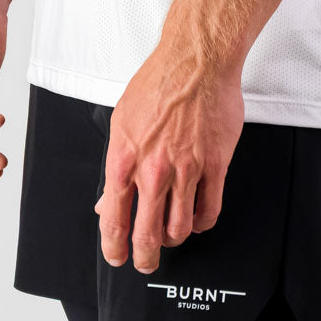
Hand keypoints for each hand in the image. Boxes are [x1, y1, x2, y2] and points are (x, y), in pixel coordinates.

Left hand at [94, 45, 244, 274]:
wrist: (196, 59)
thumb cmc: (158, 82)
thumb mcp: (121, 121)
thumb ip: (115, 165)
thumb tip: (105, 200)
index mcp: (124, 159)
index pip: (114, 221)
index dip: (114, 248)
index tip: (117, 256)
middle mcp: (154, 170)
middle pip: (147, 236)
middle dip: (144, 258)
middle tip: (145, 260)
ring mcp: (186, 170)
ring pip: (180, 229)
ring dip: (173, 239)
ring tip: (171, 234)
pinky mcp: (215, 165)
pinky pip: (209, 212)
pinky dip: (202, 223)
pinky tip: (197, 217)